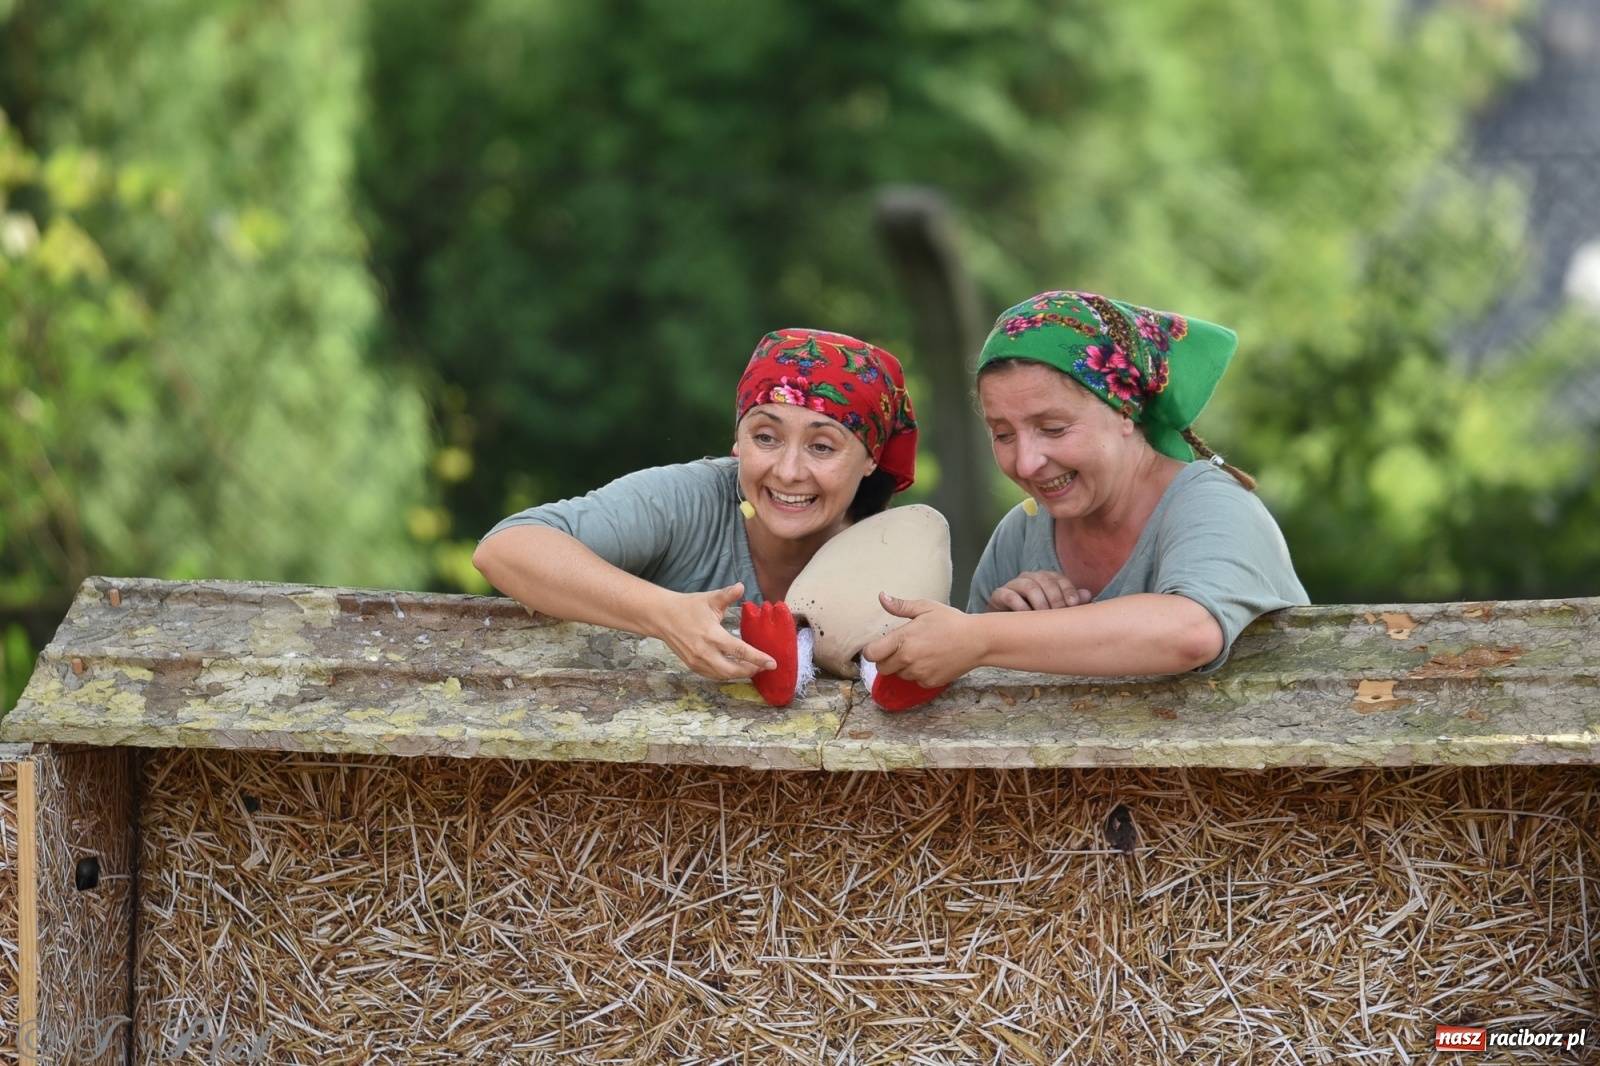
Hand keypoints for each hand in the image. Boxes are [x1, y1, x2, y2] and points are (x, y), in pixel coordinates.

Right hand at [653, 584, 777, 680]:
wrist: (662, 617)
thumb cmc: (687, 606)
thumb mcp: (709, 599)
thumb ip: (727, 595)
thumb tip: (742, 586)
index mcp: (711, 635)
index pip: (740, 650)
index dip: (758, 658)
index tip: (772, 663)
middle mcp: (704, 651)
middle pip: (732, 670)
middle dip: (751, 671)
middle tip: (763, 667)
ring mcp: (697, 661)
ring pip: (723, 675)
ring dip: (739, 674)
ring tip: (752, 667)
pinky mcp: (692, 665)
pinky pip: (713, 675)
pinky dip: (726, 674)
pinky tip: (735, 668)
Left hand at [860, 593, 976, 687]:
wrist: (977, 641)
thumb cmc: (951, 621)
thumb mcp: (925, 607)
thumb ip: (900, 606)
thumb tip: (881, 597)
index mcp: (903, 639)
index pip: (871, 654)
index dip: (872, 651)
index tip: (879, 646)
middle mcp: (908, 659)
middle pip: (882, 668)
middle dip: (887, 660)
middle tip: (901, 649)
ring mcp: (919, 673)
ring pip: (899, 675)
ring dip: (904, 667)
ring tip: (920, 653)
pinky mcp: (929, 683)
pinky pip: (915, 681)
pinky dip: (919, 674)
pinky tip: (931, 661)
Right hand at [987, 571, 1092, 612]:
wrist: (1007, 628)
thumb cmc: (1035, 618)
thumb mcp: (1055, 611)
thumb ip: (1071, 603)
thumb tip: (1088, 595)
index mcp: (1045, 579)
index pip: (1059, 578)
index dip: (1068, 590)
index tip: (1074, 605)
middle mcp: (1030, 578)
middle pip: (1045, 580)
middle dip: (1055, 598)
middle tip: (1059, 615)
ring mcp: (1014, 584)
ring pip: (1029, 586)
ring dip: (1040, 602)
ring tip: (1044, 617)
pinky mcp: (999, 594)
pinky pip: (1009, 595)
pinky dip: (1020, 606)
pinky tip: (1027, 618)